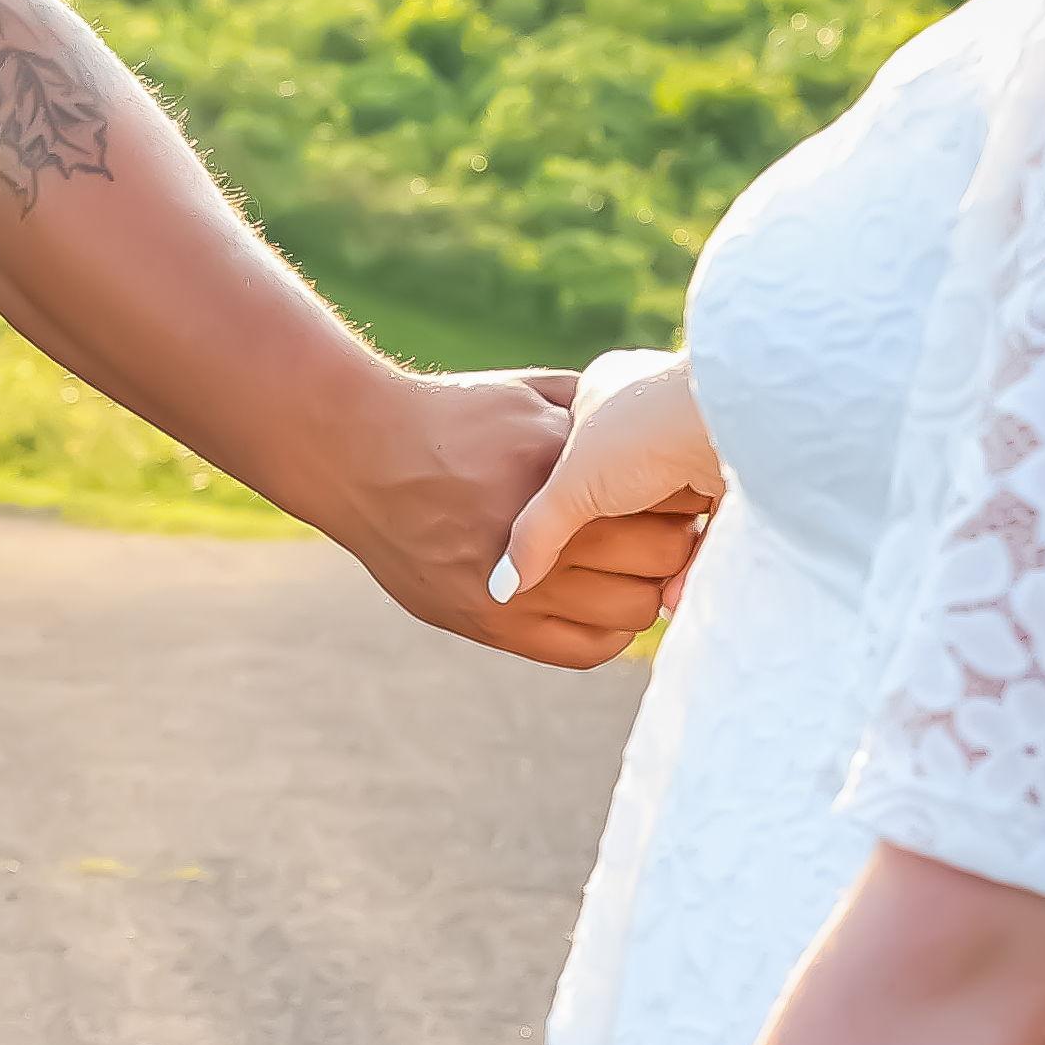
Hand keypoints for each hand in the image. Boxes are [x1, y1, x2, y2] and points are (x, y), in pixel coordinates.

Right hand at [353, 369, 703, 668]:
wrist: (361, 456)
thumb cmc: (451, 418)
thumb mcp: (526, 395)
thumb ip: (592, 412)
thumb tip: (660, 423)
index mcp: (558, 464)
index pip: (663, 496)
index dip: (683, 494)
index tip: (680, 489)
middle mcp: (541, 527)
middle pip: (660, 554)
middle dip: (675, 541)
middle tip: (668, 532)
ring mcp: (516, 584)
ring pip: (632, 607)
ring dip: (644, 588)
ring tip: (633, 568)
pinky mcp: (491, 623)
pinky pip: (586, 649)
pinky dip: (610, 631)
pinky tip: (603, 603)